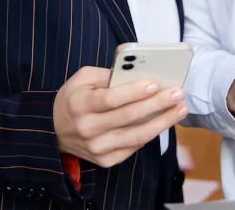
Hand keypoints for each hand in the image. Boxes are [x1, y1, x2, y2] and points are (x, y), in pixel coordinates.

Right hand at [53, 66, 187, 167]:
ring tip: (180, 109)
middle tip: (178, 94)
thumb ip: (107, 75)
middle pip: (129, 117)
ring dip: (163, 122)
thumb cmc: (73, 99)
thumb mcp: (82, 78)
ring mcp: (97, 148)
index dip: (135, 92)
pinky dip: (151, 134)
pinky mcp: (105, 160)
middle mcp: (88, 128)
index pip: (112, 99)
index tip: (156, 84)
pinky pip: (134, 148)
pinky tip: (163, 123)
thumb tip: (137, 74)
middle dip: (158, 104)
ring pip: (137, 136)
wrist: (54, 130)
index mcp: (80, 104)